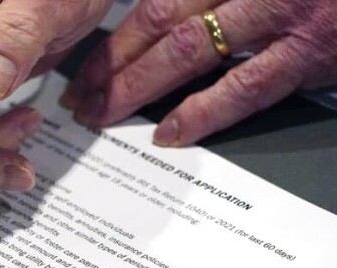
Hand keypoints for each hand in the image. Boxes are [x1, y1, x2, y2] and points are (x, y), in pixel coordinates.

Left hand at [61, 0, 336, 145]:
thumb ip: (211, 1)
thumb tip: (161, 27)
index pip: (157, 1)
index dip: (116, 37)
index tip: (85, 64)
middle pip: (161, 22)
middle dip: (112, 64)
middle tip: (81, 97)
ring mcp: (281, 13)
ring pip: (189, 51)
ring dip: (138, 87)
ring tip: (104, 114)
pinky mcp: (308, 52)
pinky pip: (244, 86)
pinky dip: (201, 112)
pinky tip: (168, 133)